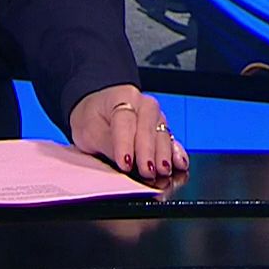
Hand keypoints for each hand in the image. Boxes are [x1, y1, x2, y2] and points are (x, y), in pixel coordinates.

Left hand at [70, 85, 187, 180]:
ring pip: (162, 134)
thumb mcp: (88, 130)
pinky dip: (177, 154)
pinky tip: (180, 164)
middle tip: (146, 171)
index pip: (125, 119)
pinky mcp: (163, 132)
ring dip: (163, 155)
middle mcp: (144, 104)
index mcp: (122, 96)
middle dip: (147, 151)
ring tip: (162, 172)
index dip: (125, 142)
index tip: (124, 163)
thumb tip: (123, 161)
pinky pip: (172, 142)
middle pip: (148, 126)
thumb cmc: (93, 119)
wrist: (99, 112)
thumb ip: (106, 144)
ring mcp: (156, 118)